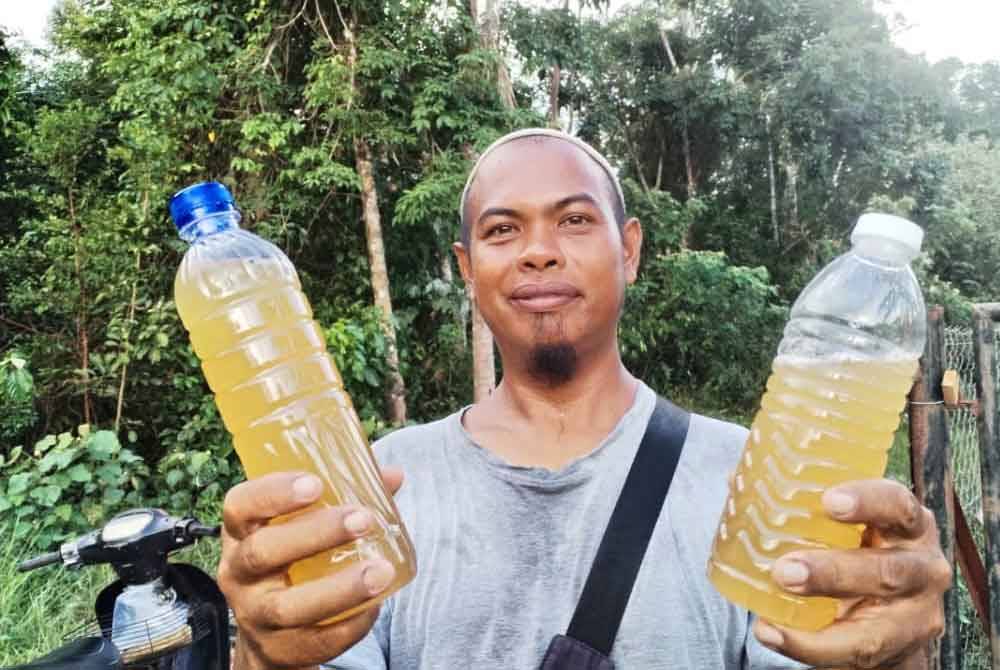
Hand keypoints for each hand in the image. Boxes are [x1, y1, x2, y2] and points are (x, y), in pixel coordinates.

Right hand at [219, 468, 403, 669]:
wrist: (271, 634)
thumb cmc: (291, 562)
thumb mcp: (302, 527)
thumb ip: (343, 498)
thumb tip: (393, 475)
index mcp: (242, 533)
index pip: (240, 505)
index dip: (274, 492)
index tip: (316, 483)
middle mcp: (239, 574)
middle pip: (263, 552)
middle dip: (316, 534)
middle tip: (363, 520)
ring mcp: (256, 616)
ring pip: (288, 607)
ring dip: (340, 588)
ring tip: (381, 570)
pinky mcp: (280, 650)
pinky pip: (315, 642)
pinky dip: (350, 624)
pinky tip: (376, 606)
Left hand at [753, 479, 951, 668]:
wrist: (888, 614)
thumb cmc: (858, 550)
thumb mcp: (845, 524)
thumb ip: (801, 503)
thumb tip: (735, 478)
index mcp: (907, 524)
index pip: (897, 504)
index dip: (868, 501)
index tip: (829, 501)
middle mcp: (922, 567)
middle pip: (887, 570)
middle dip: (834, 571)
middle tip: (786, 569)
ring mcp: (915, 614)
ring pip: (875, 623)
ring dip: (819, 621)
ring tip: (774, 604)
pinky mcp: (897, 650)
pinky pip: (852, 654)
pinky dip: (806, 646)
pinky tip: (769, 631)